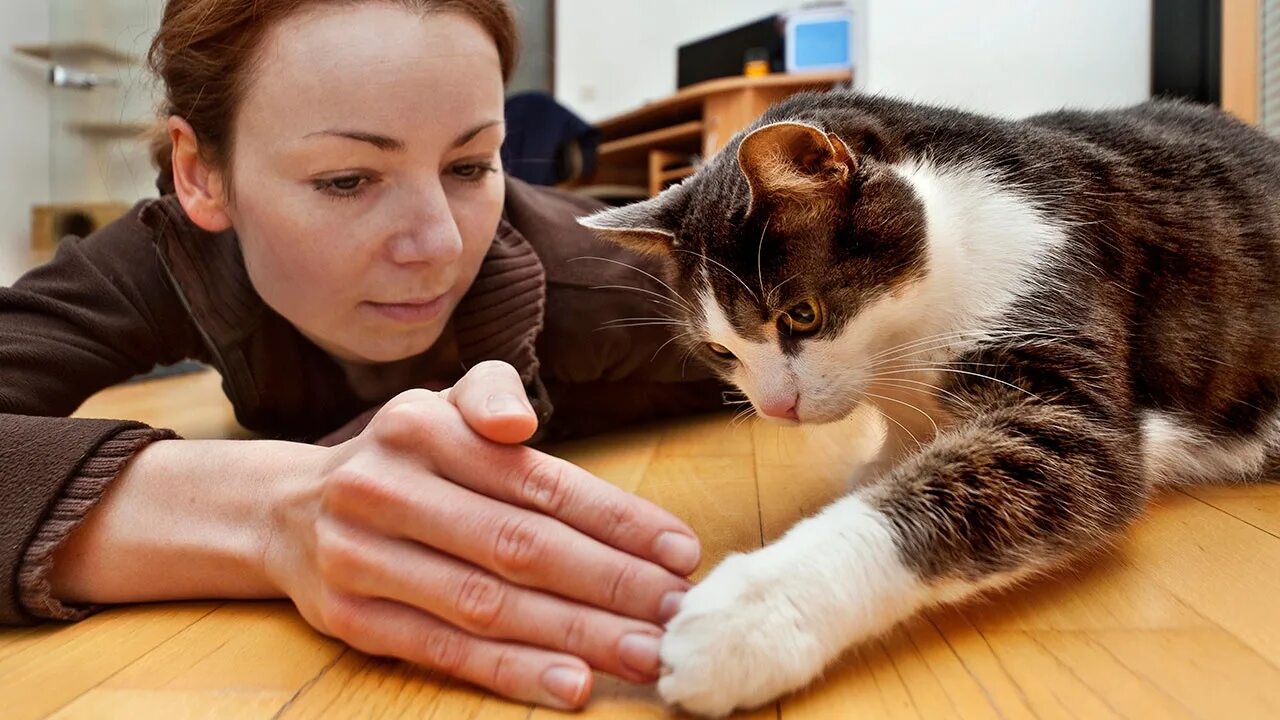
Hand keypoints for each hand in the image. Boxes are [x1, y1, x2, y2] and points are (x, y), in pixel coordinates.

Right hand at [263, 361, 699, 708]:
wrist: (285, 511)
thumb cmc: (400, 458)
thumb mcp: (437, 405)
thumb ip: (489, 394)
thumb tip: (520, 422)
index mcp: (418, 428)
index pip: (536, 480)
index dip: (614, 520)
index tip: (679, 551)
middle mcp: (384, 489)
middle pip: (518, 545)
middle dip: (609, 583)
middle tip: (676, 610)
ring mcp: (362, 558)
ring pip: (488, 604)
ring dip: (576, 634)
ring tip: (645, 652)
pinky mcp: (353, 619)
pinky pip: (444, 651)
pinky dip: (512, 672)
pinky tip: (572, 684)